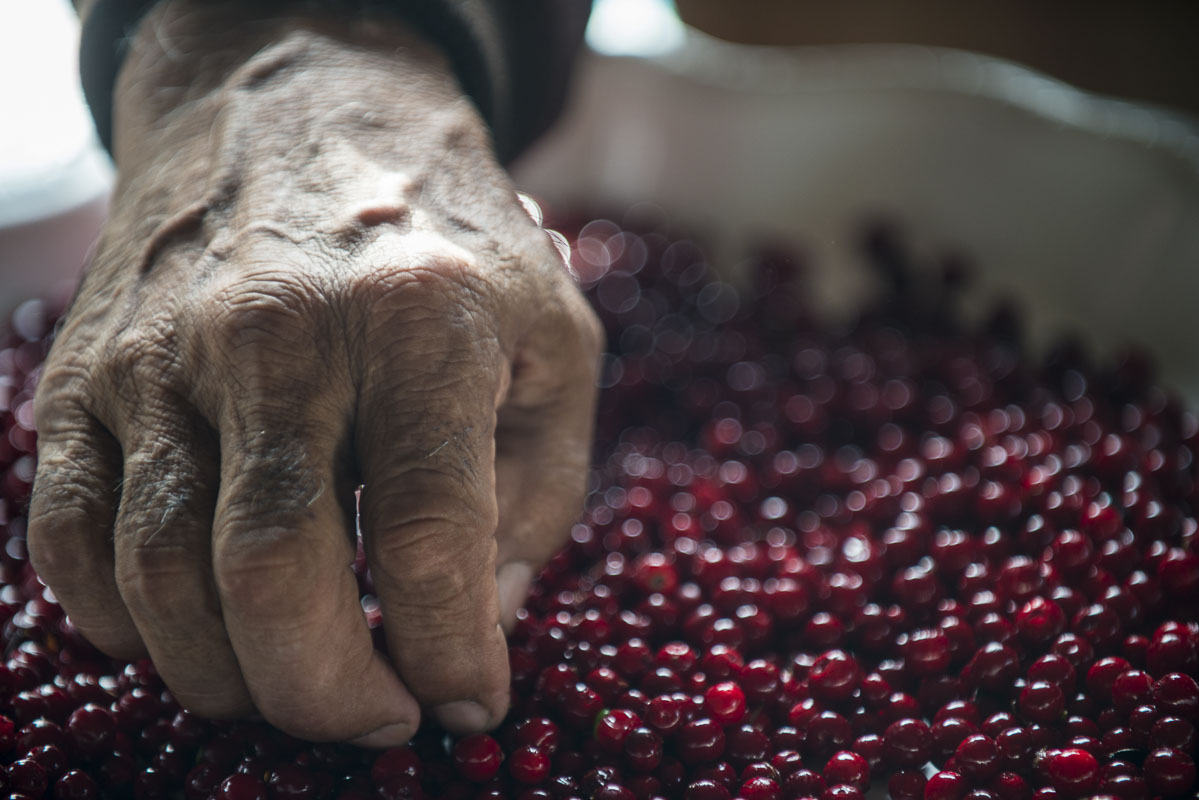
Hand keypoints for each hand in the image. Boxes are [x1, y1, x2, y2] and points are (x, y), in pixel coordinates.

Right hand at [27, 3, 600, 746]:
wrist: (300, 107)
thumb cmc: (449, 241)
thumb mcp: (550, 337)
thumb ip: (541, 485)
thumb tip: (482, 619)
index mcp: (419, 325)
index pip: (431, 533)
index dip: (453, 650)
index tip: (472, 706)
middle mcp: (280, 335)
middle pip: (273, 569)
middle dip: (326, 691)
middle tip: (378, 723)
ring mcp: (166, 352)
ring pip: (160, 567)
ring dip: (225, 673)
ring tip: (289, 692)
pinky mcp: (91, 372)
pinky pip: (70, 527)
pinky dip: (116, 617)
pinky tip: (181, 637)